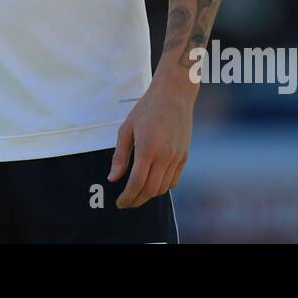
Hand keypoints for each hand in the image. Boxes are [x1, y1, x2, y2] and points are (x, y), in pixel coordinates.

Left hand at [107, 82, 194, 207]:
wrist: (174, 95)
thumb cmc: (147, 108)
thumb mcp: (127, 128)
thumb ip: (120, 156)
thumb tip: (113, 178)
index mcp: (147, 148)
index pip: (137, 183)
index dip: (127, 197)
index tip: (120, 203)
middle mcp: (165, 155)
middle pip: (151, 190)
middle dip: (137, 200)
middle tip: (127, 202)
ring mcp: (177, 157)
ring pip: (164, 188)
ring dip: (150, 195)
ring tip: (138, 193)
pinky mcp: (184, 156)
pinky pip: (174, 180)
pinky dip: (163, 187)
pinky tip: (153, 183)